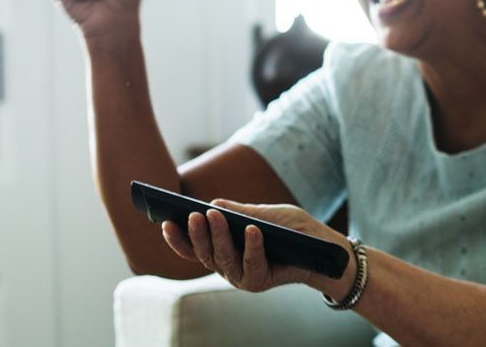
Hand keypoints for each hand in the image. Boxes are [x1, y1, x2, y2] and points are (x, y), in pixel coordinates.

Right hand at [161, 199, 354, 299]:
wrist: (320, 248)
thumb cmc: (291, 228)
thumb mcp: (265, 214)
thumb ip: (241, 211)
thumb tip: (213, 203)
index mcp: (222, 249)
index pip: (192, 246)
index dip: (177, 237)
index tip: (164, 220)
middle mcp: (226, 265)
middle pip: (204, 252)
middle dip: (196, 232)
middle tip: (192, 214)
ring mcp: (240, 276)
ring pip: (222, 258)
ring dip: (217, 236)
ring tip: (213, 215)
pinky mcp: (257, 282)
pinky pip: (251, 263)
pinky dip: (251, 245)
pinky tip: (251, 229)